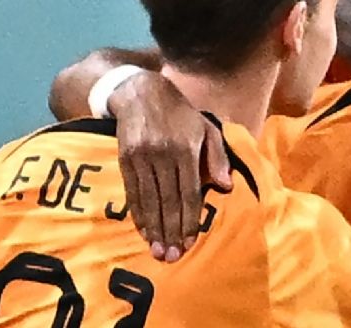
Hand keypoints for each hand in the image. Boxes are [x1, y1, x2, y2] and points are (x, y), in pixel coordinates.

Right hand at [111, 71, 232, 261]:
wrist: (142, 93)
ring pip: (148, 199)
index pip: (188, 192)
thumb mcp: (207, 128)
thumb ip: (218, 157)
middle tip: (172, 256)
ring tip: (157, 251)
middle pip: (167, 200)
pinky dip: (138, 213)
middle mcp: (163, 154)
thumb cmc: (182, 115)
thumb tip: (227, 187)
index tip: (190, 241)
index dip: (188, 219)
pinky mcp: (124, 159)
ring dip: (153, 228)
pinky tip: (143, 230)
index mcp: (186, 148)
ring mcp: (141, 157)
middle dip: (170, 231)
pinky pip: (132, 192)